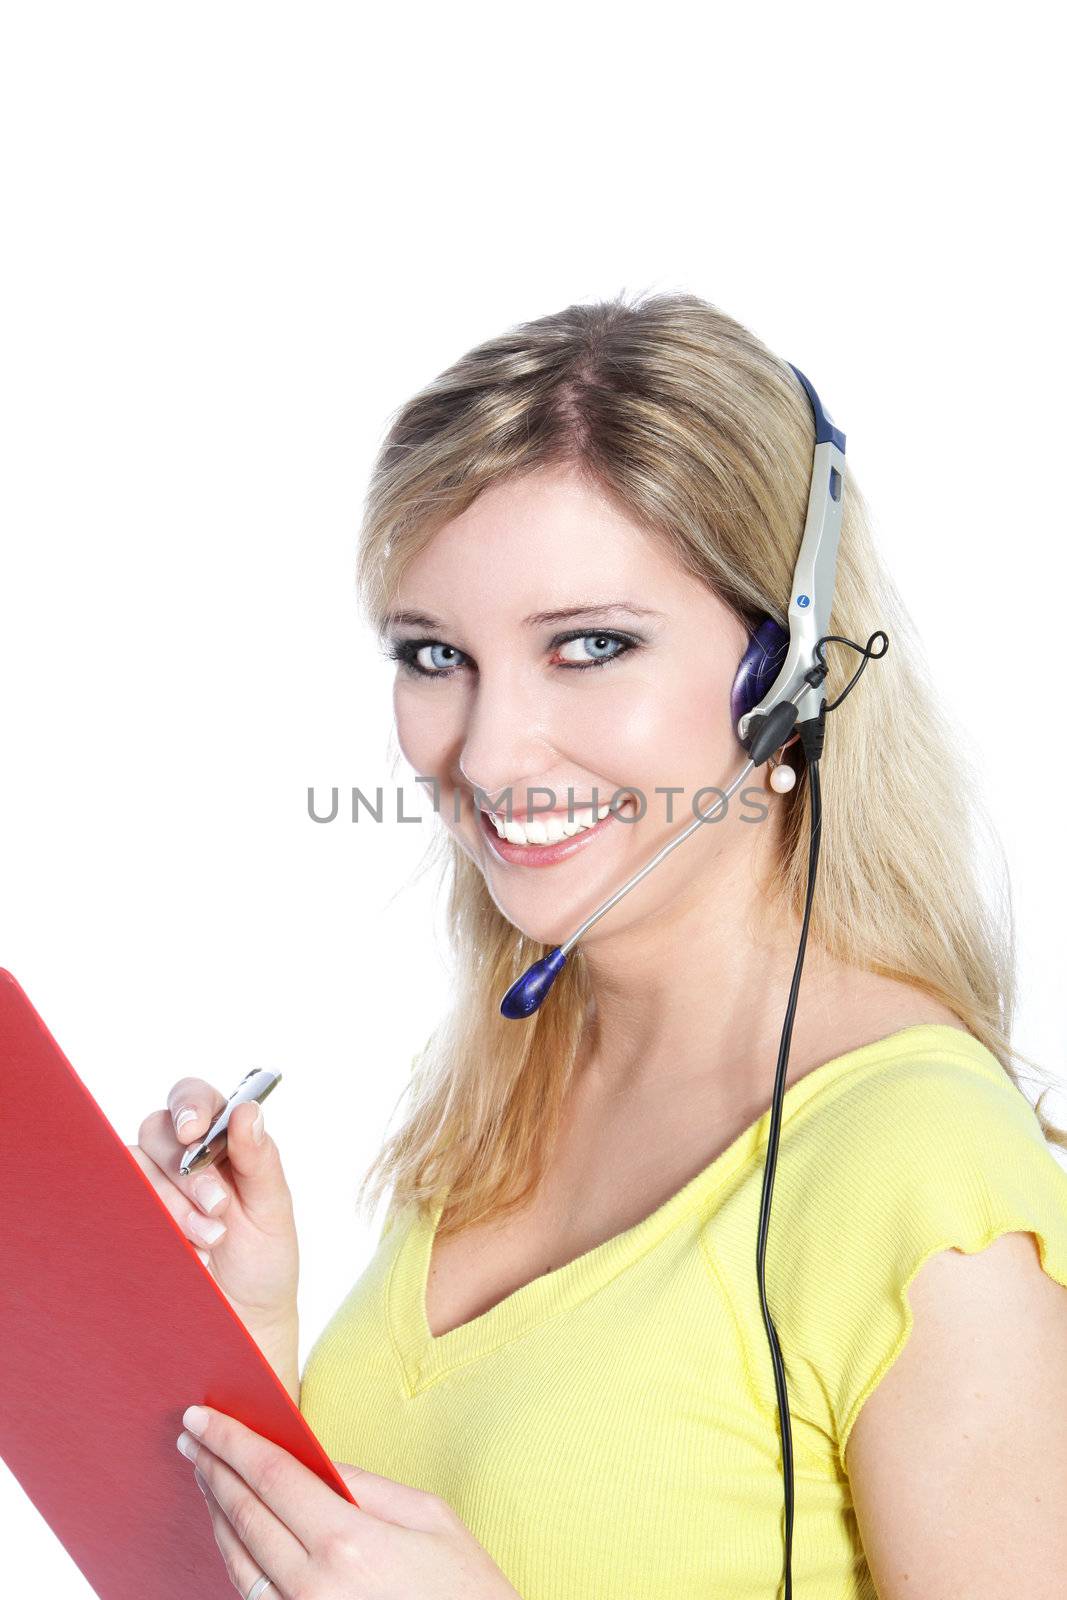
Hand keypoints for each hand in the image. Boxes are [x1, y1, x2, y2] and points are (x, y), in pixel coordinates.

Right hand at [129, 1075, 298, 1329]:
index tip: (195, 1131)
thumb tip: (247, 1110)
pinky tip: (189, 1254)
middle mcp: (180, 1158)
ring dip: (174, 1205)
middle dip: (187, 1171)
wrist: (245, 1320)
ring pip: (137, 1170)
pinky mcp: (132, 1221)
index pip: (193, 1098)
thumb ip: (260, 1158)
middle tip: (218, 1207)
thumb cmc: (264, 1259)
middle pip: (158, 1132)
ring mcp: (151, 1190)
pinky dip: (155, 1227)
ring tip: (212, 1240)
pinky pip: (122, 1205)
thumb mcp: (272, 1208)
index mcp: (220, 1140)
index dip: (189, 1106)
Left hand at [176, 1405, 522, 1599]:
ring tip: (205, 1473)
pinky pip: (252, 1594)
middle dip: (212, 1468)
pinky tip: (232, 1528)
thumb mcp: (430, 1518)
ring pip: (236, 1559)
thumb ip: (363, 1484)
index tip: (203, 1416)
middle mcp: (312, 1587)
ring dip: (215, 1510)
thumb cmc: (465, 1590)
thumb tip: (313, 1461)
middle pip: (243, 1515)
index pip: (272, 1476)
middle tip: (191, 1434)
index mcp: (347, 1543)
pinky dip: (234, 1555)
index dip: (232, 1442)